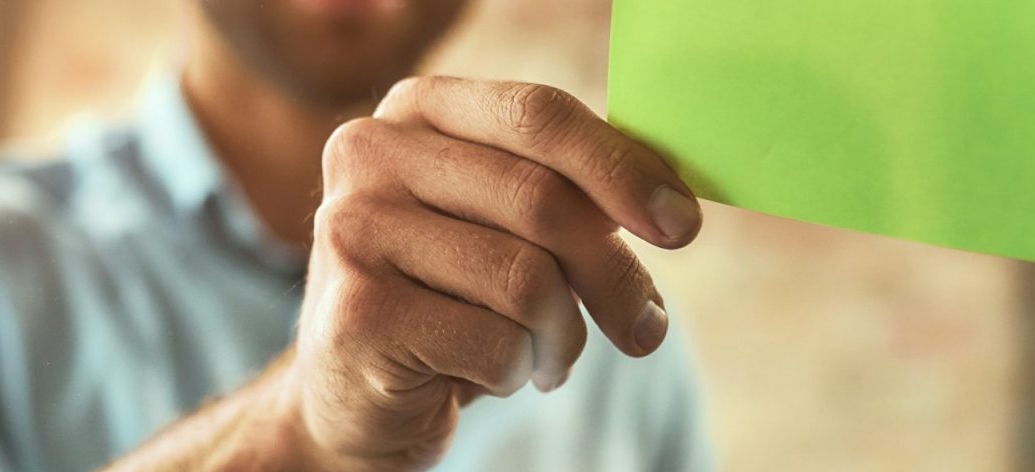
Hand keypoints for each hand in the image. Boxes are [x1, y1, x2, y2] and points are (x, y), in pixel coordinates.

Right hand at [281, 76, 703, 469]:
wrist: (351, 393)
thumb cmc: (446, 299)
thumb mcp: (499, 226)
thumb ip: (564, 191)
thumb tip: (669, 202)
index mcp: (413, 111)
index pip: (536, 114)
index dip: (621, 167)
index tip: (683, 224)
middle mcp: (369, 155)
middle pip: (540, 200)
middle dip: (613, 275)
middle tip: (645, 328)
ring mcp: (353, 231)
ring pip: (526, 280)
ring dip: (561, 335)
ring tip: (545, 355)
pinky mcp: (358, 315)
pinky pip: (495, 344)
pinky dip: (517, 372)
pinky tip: (489, 374)